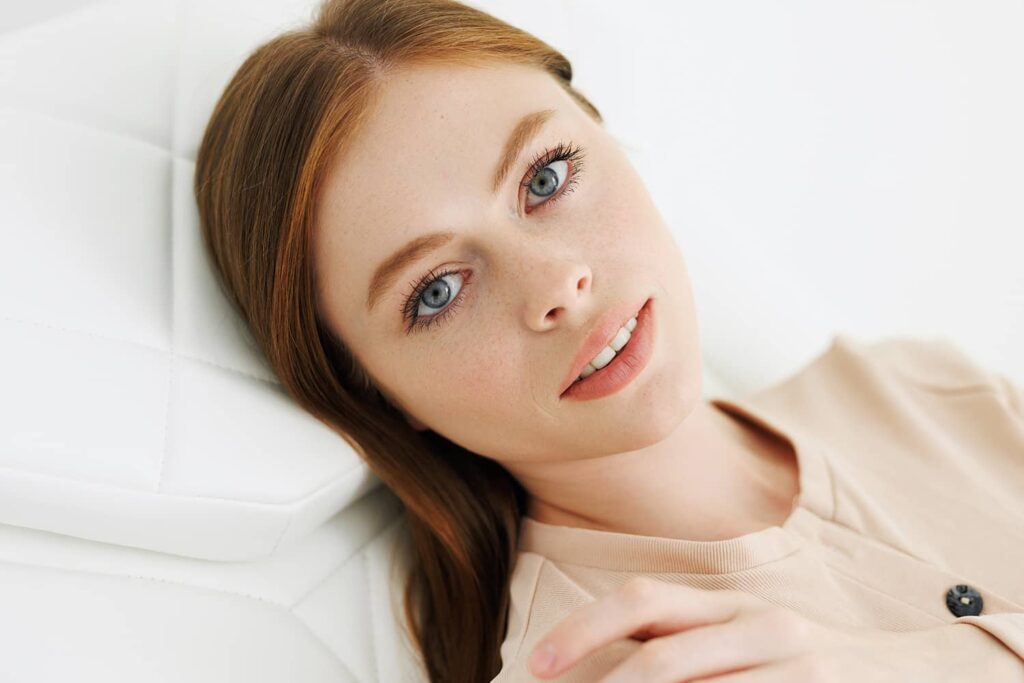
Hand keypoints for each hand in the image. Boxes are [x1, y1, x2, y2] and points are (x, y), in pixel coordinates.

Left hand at [525, 577, 994, 681]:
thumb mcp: (735, 635)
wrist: (906, 669)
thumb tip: (596, 665)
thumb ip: (677, 644)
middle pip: (666, 658)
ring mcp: (793, 666)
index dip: (585, 629)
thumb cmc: (794, 657)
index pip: (643, 601)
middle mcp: (758, 625)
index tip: (538, 664)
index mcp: (725, 602)